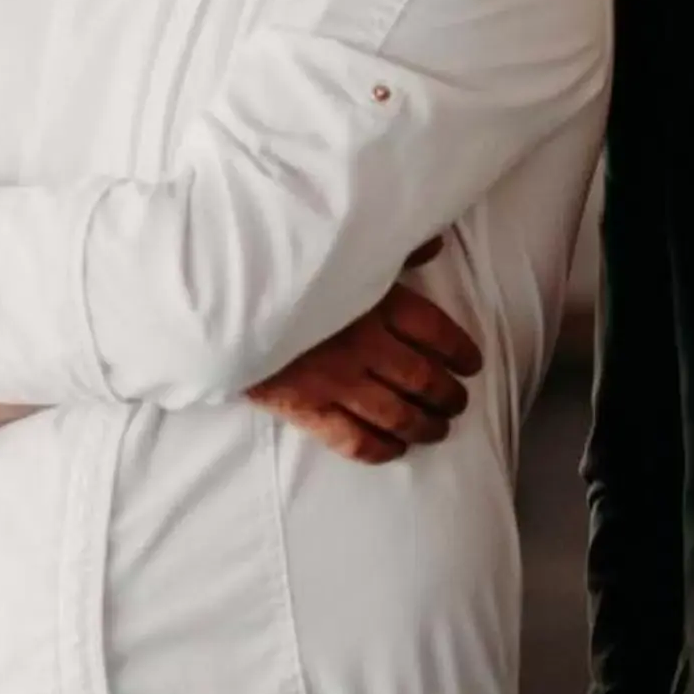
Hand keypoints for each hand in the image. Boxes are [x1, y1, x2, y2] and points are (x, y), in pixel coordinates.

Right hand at [242, 243, 483, 463]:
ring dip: (424, 425)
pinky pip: (355, 440)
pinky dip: (381, 449)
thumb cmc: (285, 265)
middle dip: (448, 395)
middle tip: (458, 402)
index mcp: (380, 303)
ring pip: (397, 415)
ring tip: (437, 429)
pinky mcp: (309, 409)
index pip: (437, 334)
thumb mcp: (344, 244)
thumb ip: (393, 246)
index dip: (460, 352)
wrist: (222, 297)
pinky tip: (395, 449)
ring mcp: (338, 382)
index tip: (471, 364)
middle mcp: (368, 347)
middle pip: (424, 379)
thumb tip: (435, 244)